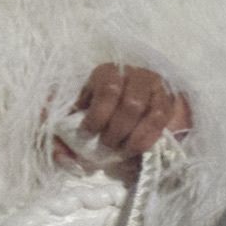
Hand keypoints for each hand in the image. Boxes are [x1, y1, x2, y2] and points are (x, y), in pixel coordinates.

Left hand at [56, 60, 197, 177]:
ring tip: (121, 150)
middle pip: (129, 102)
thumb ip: (61, 137)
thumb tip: (57, 152)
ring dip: (131, 135)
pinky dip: (147, 137)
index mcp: (105, 73)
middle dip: (116, 130)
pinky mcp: (168, 100)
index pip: (107, 87)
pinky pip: (160, 118)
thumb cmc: (99, 122)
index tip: (89, 132)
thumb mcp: (75, 125)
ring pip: (146, 110)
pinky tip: (137, 148)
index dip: (98, 114)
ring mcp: (153, 86)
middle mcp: (132, 74)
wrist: (134, 122)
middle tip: (107, 146)